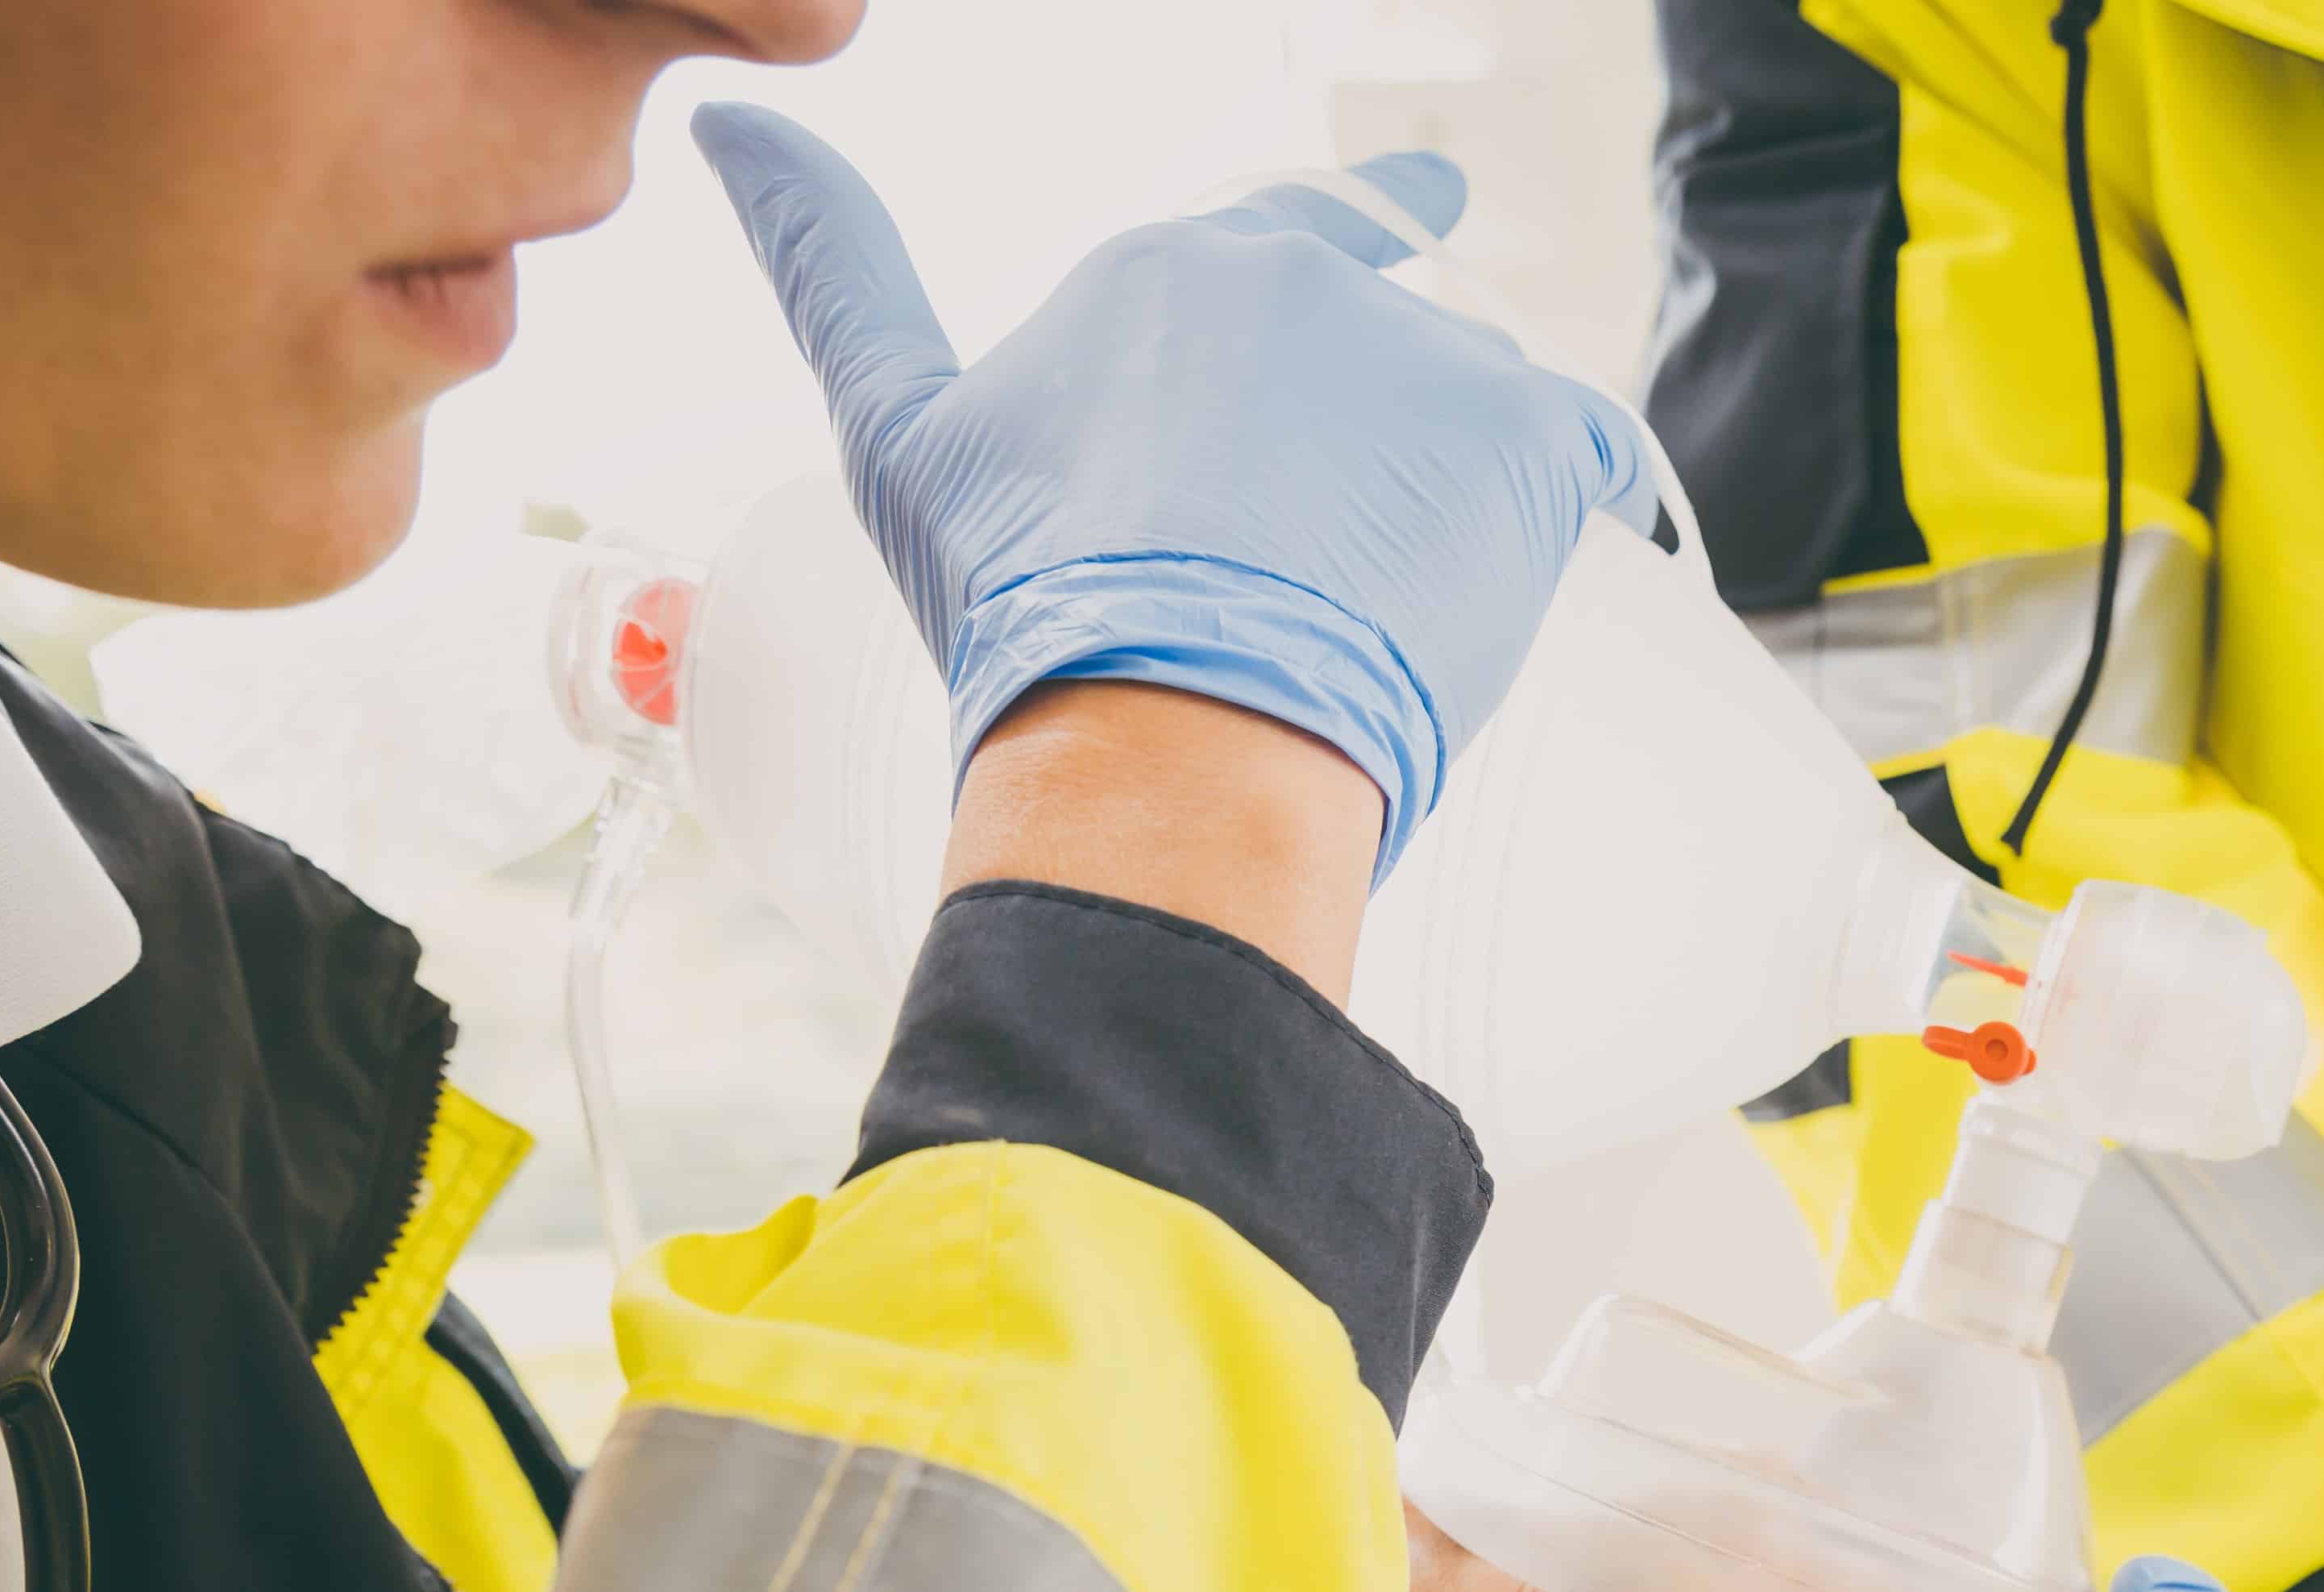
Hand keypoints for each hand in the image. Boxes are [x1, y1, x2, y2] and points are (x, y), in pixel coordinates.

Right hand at [696, 111, 1662, 861]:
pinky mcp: (1525, 442)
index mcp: (1173, 269)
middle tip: (1353, 549)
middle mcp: (1305, 281)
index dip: (1334, 258)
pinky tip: (1534, 559)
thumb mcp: (897, 429)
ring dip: (1455, 491)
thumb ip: (832, 265)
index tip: (1388, 243)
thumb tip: (733, 126)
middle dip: (1375, 439)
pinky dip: (1572, 502)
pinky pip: (1590, 451)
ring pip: (1475, 405)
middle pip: (1380, 345)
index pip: (1282, 243)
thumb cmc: (1025, 607)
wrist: (1165, 733)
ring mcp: (1423, 356)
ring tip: (1396, 604)